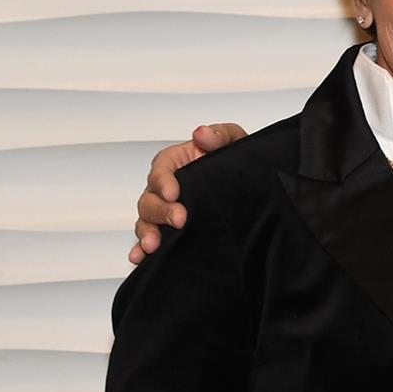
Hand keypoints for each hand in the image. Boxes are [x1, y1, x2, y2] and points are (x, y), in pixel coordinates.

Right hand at [127, 123, 246, 263]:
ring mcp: (166, 209)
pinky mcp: (171, 229)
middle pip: (149, 198)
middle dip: (160, 211)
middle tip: (180, 220)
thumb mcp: (234, 141)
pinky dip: (140, 248)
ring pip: (146, 220)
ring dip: (146, 233)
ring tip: (153, 245)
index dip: (163, 181)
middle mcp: (166, 187)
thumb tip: (201, 133)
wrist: (253, 185)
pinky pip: (150, 238)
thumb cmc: (236, 159)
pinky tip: (140, 258)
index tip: (174, 192)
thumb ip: (220, 135)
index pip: (161, 169)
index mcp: (177, 162)